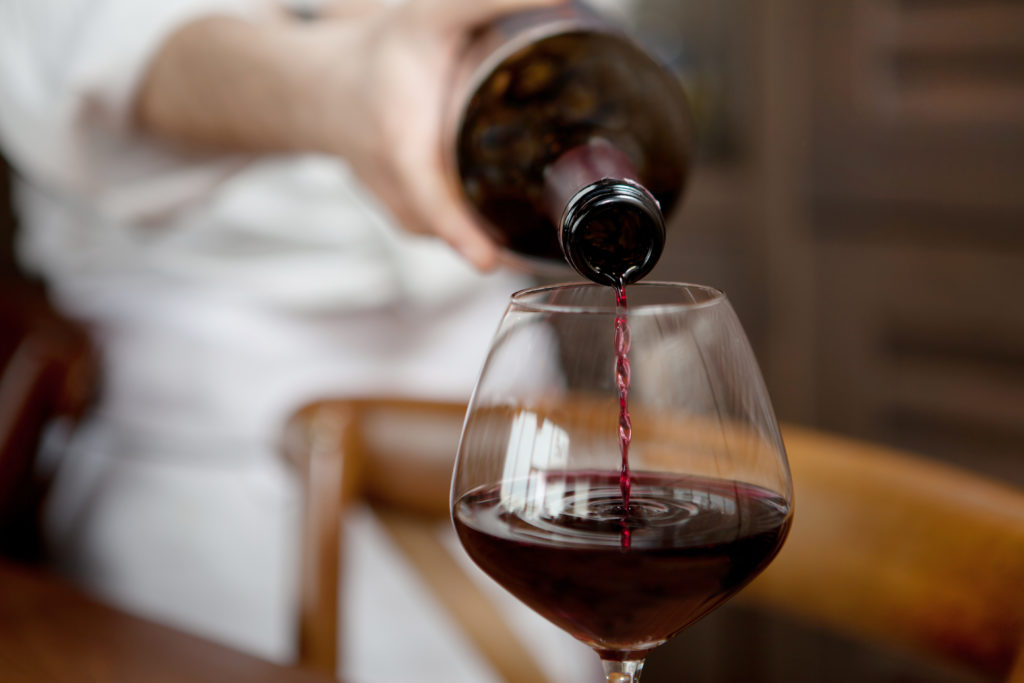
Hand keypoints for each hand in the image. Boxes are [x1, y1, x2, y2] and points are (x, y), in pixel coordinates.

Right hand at [314, 0, 565, 269]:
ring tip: (536, 232)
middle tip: (545, 244)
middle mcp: (396, 186)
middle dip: (496, 241)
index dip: (457, 230)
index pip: (427, 198)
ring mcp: (400, 207)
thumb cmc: (379, 54)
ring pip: (451, 235)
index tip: (484, 260)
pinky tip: (508, 226)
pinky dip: (477, 232)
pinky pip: (446, 233)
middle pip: (451, 228)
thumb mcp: (433, 14)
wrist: (322, 89)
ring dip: (492, 237)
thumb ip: (493, 1)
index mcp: (400, 142)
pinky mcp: (408, 216)